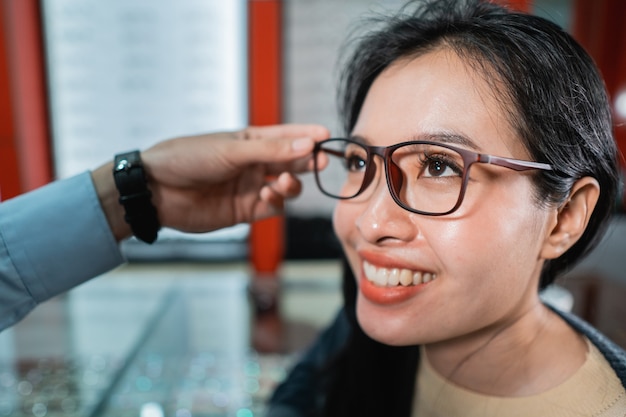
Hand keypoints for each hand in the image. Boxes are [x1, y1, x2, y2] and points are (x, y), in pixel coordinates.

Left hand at [93, 124, 328, 240]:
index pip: (285, 136)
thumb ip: (271, 150)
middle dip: (307, 162)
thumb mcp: (231, 149)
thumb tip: (308, 146)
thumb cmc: (189, 158)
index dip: (307, 136)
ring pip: (285, 187)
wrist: (156, 191)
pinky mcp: (244, 211)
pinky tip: (267, 197)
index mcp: (249, 141)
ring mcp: (249, 187)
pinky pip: (272, 208)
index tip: (326, 136)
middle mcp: (253, 164)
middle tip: (322, 162)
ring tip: (282, 183)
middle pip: (291, 162)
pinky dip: (276, 203)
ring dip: (291, 184)